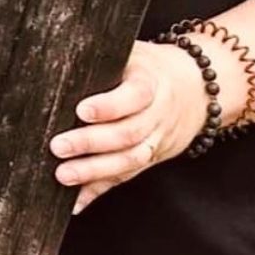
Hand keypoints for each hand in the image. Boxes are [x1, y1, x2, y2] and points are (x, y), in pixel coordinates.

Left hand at [48, 40, 205, 214]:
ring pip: (129, 161)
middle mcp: (157, 115)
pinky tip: (76, 203)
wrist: (197, 88)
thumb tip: (58, 51)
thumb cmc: (148, 66)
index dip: (109, 105)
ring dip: (94, 172)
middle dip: (91, 143)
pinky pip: (125, 178)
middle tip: (57, 146)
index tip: (82, 110)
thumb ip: (103, 56)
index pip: (134, 96)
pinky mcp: (150, 159)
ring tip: (63, 175)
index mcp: (152, 83)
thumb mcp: (132, 51)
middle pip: (128, 134)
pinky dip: (99, 191)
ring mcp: (157, 141)